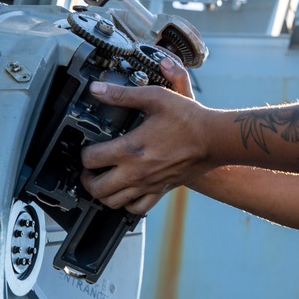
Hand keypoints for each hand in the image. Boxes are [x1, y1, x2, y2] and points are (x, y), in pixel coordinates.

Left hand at [79, 57, 212, 214]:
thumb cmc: (188, 119)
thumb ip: (123, 94)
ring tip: (103, 181)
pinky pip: (136, 209)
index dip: (84, 153)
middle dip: (87, 178)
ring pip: (112, 202)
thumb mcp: (155, 97)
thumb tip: (98, 89)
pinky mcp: (160, 191)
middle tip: (89, 169)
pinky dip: (126, 204)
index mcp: (130, 149)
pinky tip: (125, 193)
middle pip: (96, 188)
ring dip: (102, 193)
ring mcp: (148, 185)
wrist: (214, 139)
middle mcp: (136, 172)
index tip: (87, 148)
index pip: (91, 159)